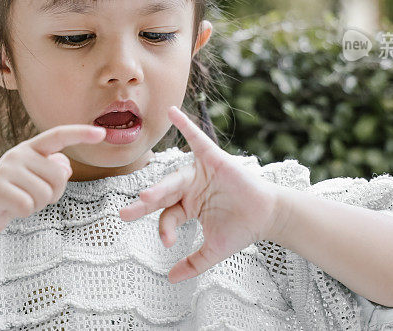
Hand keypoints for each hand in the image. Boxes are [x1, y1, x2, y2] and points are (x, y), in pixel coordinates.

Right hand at [0, 124, 106, 243]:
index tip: (102, 133)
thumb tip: (64, 166)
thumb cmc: (15, 196)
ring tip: (21, 202)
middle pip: (58, 176)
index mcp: (31, 149)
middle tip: (34, 197)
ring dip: (37, 205)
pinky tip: (12, 209)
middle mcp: (18, 154)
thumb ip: (53, 171)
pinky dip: (24, 213)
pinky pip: (27, 205)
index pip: (58, 136)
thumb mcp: (36, 181)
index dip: (80, 134)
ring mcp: (5, 169)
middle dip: (53, 194)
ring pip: (44, 193)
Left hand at [119, 105, 279, 283]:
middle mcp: (189, 187)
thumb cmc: (241, 229)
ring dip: (161, 187)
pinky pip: (197, 139)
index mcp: (186, 206)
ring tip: (146, 195)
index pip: (168, 216)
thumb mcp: (213, 251)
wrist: (268, 217)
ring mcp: (200, 172)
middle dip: (144, 205)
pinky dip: (186, 125)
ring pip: (175, 179)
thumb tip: (171, 280)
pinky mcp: (214, 159)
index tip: (168, 243)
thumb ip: (193, 264)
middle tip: (125, 214)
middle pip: (162, 196)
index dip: (166, 229)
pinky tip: (172, 111)